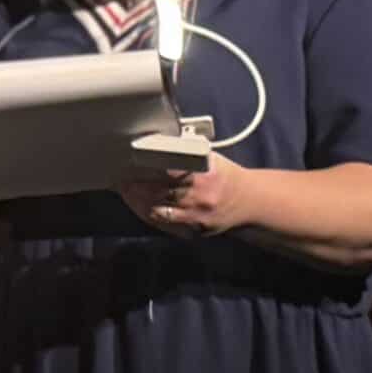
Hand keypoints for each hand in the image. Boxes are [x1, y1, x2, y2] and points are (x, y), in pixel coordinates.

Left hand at [118, 151, 252, 237]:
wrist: (249, 202)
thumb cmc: (223, 175)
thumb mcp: (210, 158)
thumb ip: (185, 152)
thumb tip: (155, 141)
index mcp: (204, 174)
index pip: (166, 170)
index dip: (144, 168)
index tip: (129, 164)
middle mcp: (200, 196)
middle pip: (158, 192)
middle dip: (136, 186)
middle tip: (122, 180)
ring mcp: (197, 216)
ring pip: (158, 211)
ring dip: (138, 203)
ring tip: (127, 193)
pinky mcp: (195, 231)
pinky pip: (165, 226)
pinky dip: (150, 216)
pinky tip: (140, 207)